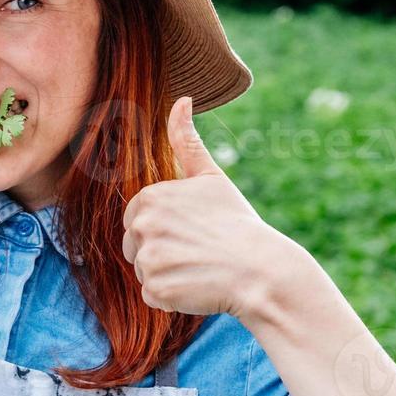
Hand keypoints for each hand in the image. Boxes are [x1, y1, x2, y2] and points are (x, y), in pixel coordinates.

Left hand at [121, 96, 297, 319]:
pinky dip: (171, 296)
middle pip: (134, 245)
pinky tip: (197, 285)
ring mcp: (148, 259)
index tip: (191, 228)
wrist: (261, 270)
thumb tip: (181, 99)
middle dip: (161, 250)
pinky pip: (152, 295)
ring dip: (166, 273)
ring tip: (199, 266)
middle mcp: (142, 227)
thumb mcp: (211, 177)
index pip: (137, 217)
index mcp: (149, 197)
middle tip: (197, 248)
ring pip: (144, 270)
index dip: (164, 226)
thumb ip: (186, 141)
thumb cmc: (236, 222)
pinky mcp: (156, 290)